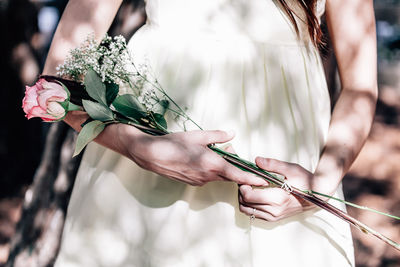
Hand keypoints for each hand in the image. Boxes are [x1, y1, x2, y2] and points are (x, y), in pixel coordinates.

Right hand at [116, 124, 267, 186]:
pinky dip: (210, 169)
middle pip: (229, 174)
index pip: (237, 174)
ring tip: (211, 151)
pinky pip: (207, 176)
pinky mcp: (192, 182)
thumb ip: (218, 136)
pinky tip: (200, 158)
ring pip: (217, 175)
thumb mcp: (197, 135)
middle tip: (230, 151)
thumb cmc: (174, 143)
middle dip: (234, 166)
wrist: (151, 155)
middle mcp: (208, 176)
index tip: (263, 181)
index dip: (251, 178)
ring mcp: (199, 181)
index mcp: (212, 164)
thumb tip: (232, 134)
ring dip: (220, 166)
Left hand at [238, 157, 314, 221]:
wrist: (317, 195)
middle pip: (244, 204)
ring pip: (247, 211)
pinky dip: (249, 205)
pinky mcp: (273, 219)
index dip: (242, 186)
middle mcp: (274, 211)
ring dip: (243, 199)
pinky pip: (254, 214)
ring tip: (250, 187)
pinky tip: (255, 194)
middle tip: (246, 181)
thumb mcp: (290, 168)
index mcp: (277, 199)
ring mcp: (273, 217)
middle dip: (241, 191)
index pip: (248, 196)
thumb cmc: (305, 180)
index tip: (246, 178)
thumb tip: (256, 160)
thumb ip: (272, 164)